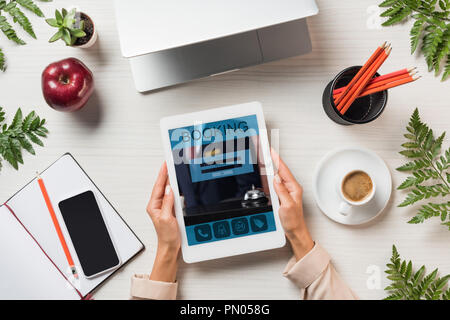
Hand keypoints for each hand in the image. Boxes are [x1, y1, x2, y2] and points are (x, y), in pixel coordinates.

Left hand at [146, 162, 179, 281]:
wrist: (171, 247)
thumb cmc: (166, 236)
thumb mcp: (166, 218)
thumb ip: (168, 203)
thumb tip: (170, 189)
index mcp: (154, 206)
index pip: (159, 186)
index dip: (163, 174)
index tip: (166, 163)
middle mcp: (158, 205)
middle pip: (163, 185)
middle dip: (166, 173)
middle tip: (170, 162)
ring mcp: (165, 207)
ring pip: (168, 190)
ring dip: (171, 180)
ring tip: (175, 169)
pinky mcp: (171, 210)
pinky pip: (173, 196)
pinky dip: (177, 189)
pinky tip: (179, 185)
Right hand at [271, 149, 313, 260]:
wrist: (295, 232)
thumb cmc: (293, 221)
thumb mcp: (286, 206)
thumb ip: (281, 191)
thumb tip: (276, 178)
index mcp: (293, 188)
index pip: (283, 170)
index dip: (276, 159)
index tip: (270, 150)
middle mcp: (290, 188)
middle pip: (279, 170)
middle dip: (272, 159)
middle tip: (264, 150)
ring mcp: (286, 191)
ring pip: (276, 175)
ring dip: (270, 167)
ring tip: (263, 158)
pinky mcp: (281, 195)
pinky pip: (274, 183)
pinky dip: (268, 177)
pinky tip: (264, 174)